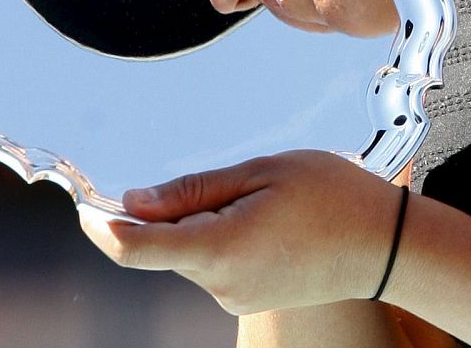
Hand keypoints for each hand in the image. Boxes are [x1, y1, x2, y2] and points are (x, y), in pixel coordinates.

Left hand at [79, 151, 405, 314]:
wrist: (387, 245)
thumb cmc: (333, 196)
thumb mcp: (264, 172)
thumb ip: (195, 189)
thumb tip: (134, 201)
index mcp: (219, 248)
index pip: (134, 248)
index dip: (101, 225)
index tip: (83, 203)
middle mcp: (219, 283)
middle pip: (165, 245)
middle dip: (171, 210)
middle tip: (221, 176)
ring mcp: (235, 297)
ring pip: (192, 252)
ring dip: (203, 221)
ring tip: (262, 194)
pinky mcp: (249, 299)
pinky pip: (216, 263)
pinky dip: (224, 236)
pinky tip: (269, 217)